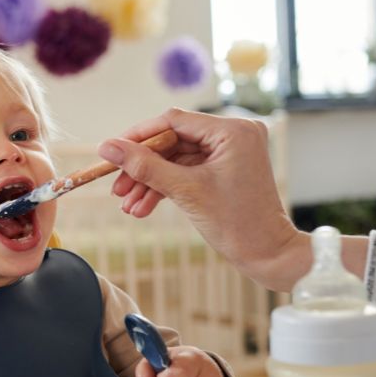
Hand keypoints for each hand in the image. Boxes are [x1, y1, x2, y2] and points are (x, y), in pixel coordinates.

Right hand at [98, 108, 307, 291]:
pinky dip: (165, 188)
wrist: (267, 255)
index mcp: (232, 130)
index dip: (138, 137)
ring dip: (150, 182)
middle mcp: (233, 134)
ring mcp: (229, 152)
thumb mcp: (184, 191)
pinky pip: (186, 171)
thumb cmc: (237, 223)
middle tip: (117, 187)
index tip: (112, 152)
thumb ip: (144, 166)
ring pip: (175, 160)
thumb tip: (108, 147)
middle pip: (172, 141)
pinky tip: (143, 207)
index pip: (173, 121)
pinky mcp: (223, 169)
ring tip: (128, 205)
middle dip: (143, 168)